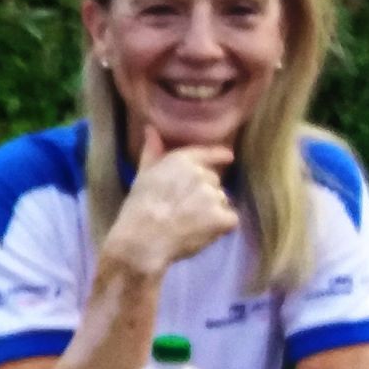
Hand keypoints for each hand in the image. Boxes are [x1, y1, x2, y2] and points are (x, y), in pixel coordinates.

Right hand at [98, 128, 240, 277]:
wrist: (143, 239)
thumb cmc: (138, 208)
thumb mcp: (142, 175)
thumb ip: (152, 151)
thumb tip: (151, 128)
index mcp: (182, 161)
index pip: (208, 154)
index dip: (219, 156)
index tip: (228, 157)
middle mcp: (202, 174)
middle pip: (214, 183)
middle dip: (205, 194)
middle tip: (186, 210)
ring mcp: (214, 196)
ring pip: (222, 202)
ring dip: (213, 212)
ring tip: (192, 225)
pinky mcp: (222, 218)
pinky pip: (230, 221)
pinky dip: (221, 228)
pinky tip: (204, 234)